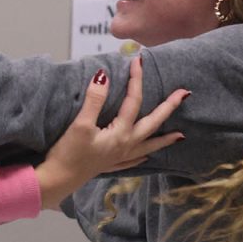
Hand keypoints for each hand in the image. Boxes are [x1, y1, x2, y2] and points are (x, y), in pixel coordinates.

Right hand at [35, 56, 186, 207]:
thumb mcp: (80, 124)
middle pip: (152, 123)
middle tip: (184, 95)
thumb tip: (104, 75)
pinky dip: (143, 155)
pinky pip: (134, 160)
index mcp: (120, 133)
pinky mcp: (110, 164)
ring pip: (148, 145)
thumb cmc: (68, 154)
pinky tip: (146, 156)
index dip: (136, 80)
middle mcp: (126, 145)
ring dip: (164, 139)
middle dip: (168, 108)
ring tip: (180, 136)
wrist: (58, 180)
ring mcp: (120, 157)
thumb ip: (94, 100)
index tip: (138, 61)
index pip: (133, 101)